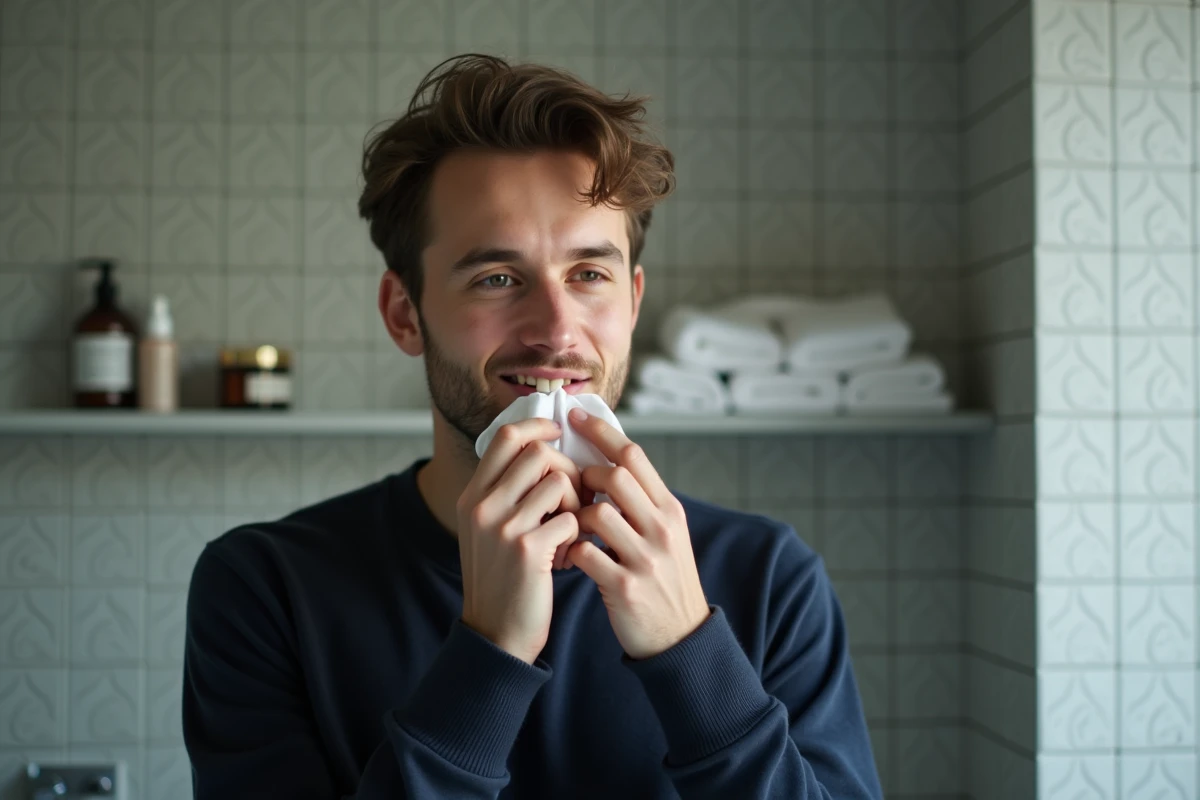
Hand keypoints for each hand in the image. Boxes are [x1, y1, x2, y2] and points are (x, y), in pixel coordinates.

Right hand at [457, 419, 582, 663]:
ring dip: (576, 504)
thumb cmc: (502, 579)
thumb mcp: (488, 530)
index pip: (506, 436)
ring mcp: (503, 527)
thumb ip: (506, 492)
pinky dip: (578, 535)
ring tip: (570, 533)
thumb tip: (545, 450)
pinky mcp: (527, 550)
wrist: (495, 634)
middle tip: (574, 501)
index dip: (538, 426)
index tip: (559, 433)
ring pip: (559, 481)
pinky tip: (568, 557)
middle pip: (539, 453)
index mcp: (473, 496)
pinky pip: (571, 518)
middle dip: (568, 470)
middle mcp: (483, 506)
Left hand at [565, 408, 710, 659]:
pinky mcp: (626, 587)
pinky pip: (586, 554)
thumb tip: (609, 463)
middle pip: (615, 476)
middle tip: (571, 488)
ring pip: (598, 512)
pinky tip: (568, 558)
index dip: (600, 431)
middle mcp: (662, 529)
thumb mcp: (666, 536)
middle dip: (583, 476)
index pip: (634, 455)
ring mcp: (645, 558)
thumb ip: (643, 503)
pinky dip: (569, 552)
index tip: (574, 416)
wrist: (681, 639)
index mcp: (670, 510)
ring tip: (570, 528)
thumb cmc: (664, 581)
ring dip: (574, 517)